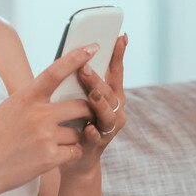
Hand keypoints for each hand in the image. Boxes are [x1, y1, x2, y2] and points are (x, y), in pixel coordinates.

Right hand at [0, 43, 101, 195]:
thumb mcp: (9, 108)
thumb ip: (33, 98)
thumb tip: (56, 85)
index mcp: (26, 98)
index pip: (56, 72)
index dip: (76, 58)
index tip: (92, 47)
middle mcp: (37, 114)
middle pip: (80, 105)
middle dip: (87, 110)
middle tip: (86, 114)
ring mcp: (44, 136)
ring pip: (79, 131)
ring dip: (74, 136)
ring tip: (55, 142)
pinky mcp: (49, 158)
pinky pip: (75, 151)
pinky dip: (70, 153)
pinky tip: (55, 155)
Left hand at [60, 33, 127, 178]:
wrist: (75, 158)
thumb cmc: (75, 121)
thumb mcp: (79, 97)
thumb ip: (81, 80)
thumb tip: (74, 53)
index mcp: (110, 94)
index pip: (115, 71)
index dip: (119, 54)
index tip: (121, 37)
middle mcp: (115, 109)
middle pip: (108, 91)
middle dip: (97, 78)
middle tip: (85, 67)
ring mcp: (108, 128)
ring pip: (108, 113)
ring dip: (99, 103)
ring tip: (91, 95)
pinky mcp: (98, 145)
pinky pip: (97, 137)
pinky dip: (92, 132)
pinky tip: (87, 128)